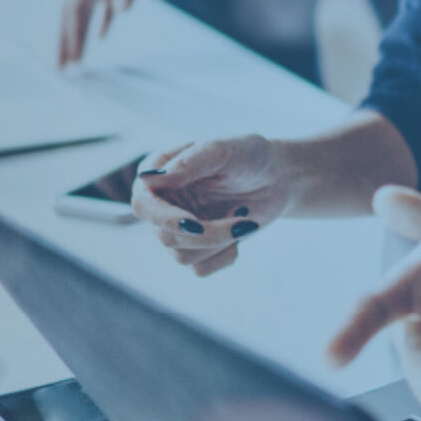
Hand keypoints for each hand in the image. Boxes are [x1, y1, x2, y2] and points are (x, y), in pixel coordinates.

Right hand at [59, 0, 184, 65]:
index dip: (73, 36)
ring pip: (86, 6)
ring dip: (80, 33)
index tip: (69, 62)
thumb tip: (120, 10)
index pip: (78, 6)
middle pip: (74, 9)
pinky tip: (102, 34)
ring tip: (76, 59)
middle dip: (68, 41)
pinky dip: (102, 18)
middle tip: (64, 71)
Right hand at [132, 136, 293, 276]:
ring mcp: (178, 229)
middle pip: (166, 238)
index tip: (195, 223)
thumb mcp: (223, 150)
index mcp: (158, 175)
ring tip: (243, 216)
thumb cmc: (249, 156)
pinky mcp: (198, 248)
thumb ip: (189, 163)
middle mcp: (162, 204)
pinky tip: (241, 231)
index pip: (144, 205)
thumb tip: (148, 179)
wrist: (277, 178)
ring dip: (222, 242)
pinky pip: (201, 269)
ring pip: (183, 257)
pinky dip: (227, 255)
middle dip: (209, 235)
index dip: (165, 219)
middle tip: (244, 221)